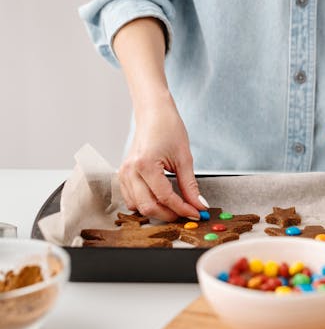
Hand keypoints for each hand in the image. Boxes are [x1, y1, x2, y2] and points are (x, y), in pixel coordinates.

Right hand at [119, 93, 205, 220]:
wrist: (153, 114)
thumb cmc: (167, 128)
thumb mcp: (184, 158)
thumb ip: (190, 185)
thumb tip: (198, 204)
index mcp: (145, 164)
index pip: (165, 197)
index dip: (183, 209)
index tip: (196, 213)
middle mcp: (130, 171)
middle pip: (148, 207)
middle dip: (169, 214)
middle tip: (187, 213)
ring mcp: (123, 174)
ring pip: (137, 207)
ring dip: (156, 211)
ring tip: (175, 207)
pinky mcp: (123, 175)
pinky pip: (131, 199)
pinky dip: (145, 204)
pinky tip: (159, 200)